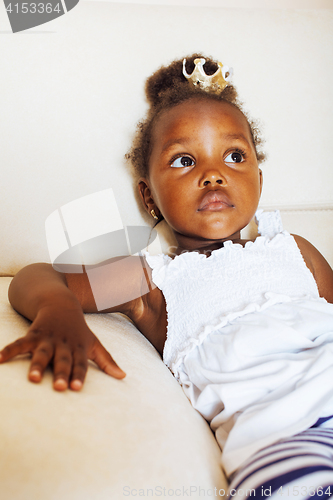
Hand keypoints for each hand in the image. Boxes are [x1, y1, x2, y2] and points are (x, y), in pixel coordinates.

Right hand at [0, 305, 125, 390]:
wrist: (61, 303)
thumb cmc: (79, 330)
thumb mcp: (94, 343)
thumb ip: (106, 361)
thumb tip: (123, 376)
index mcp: (79, 349)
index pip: (80, 364)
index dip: (79, 375)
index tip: (77, 388)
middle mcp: (63, 345)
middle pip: (62, 360)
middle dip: (60, 373)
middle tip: (58, 387)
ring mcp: (48, 339)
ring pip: (42, 353)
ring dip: (36, 364)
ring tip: (32, 378)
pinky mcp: (33, 334)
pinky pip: (20, 343)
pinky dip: (9, 350)